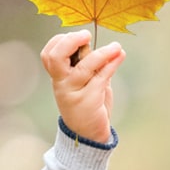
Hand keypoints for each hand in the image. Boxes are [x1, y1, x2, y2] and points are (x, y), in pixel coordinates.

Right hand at [40, 29, 125, 143]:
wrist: (87, 134)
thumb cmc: (86, 104)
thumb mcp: (84, 82)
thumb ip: (89, 65)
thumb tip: (104, 47)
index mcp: (58, 77)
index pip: (49, 55)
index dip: (60, 41)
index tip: (78, 36)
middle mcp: (62, 83)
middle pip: (56, 57)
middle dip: (71, 41)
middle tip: (86, 35)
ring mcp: (74, 92)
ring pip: (84, 67)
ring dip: (102, 53)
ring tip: (116, 47)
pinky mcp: (90, 100)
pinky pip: (101, 77)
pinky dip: (112, 64)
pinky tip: (120, 56)